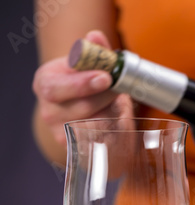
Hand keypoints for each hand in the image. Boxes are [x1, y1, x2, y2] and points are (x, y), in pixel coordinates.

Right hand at [32, 30, 132, 150]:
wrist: (82, 109)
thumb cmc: (85, 82)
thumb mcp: (87, 64)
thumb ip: (95, 50)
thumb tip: (95, 37)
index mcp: (45, 84)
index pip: (57, 88)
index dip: (82, 84)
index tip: (106, 78)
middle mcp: (49, 112)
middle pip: (81, 108)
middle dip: (106, 97)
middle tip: (120, 88)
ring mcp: (61, 133)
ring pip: (94, 125)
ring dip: (112, 112)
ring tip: (117, 102)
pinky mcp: (78, 148)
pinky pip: (102, 139)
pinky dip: (114, 127)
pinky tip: (116, 117)